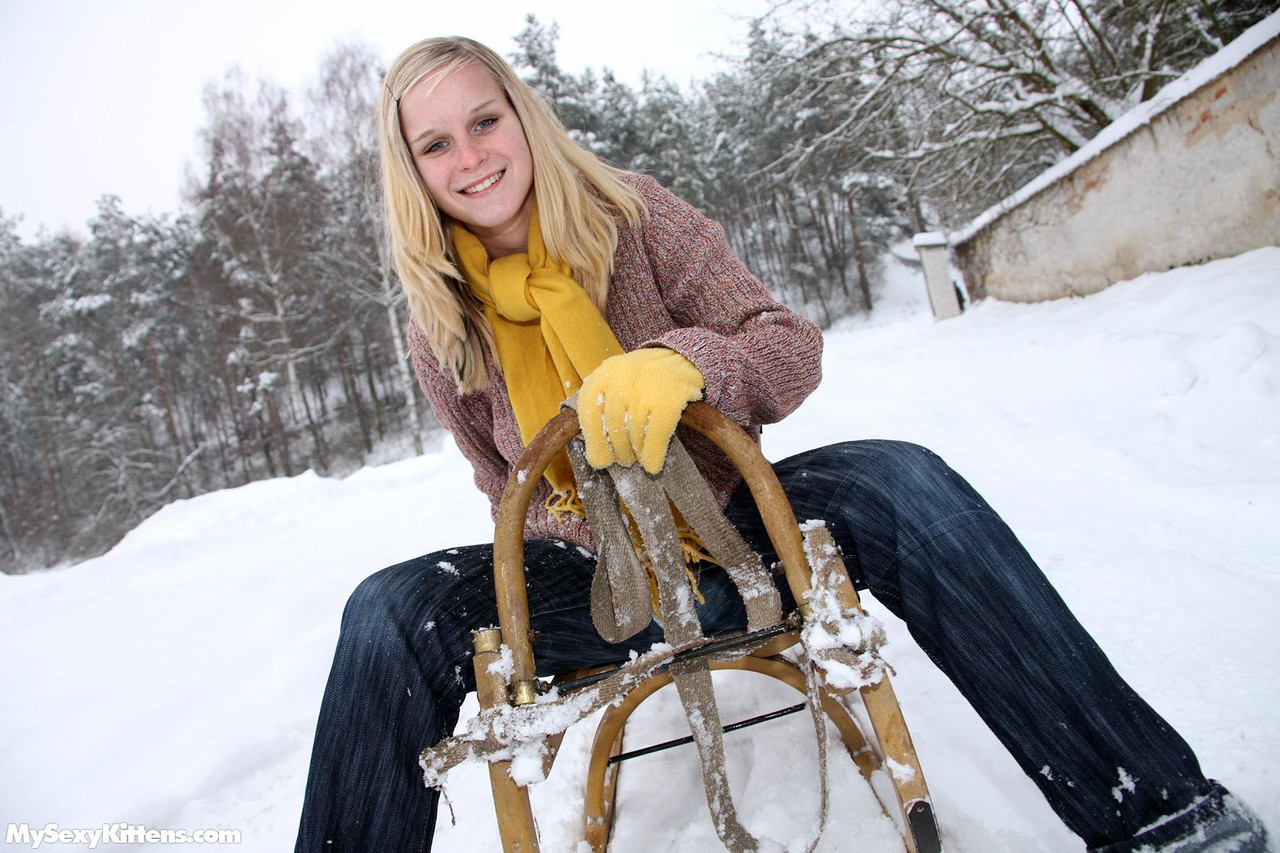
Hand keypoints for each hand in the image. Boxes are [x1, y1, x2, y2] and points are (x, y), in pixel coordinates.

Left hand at [578, 348, 703, 473]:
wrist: (684, 359)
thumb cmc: (645, 380)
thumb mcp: (620, 385)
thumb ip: (604, 412)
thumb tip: (597, 460)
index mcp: (607, 370)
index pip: (589, 408)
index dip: (593, 438)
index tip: (601, 459)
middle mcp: (625, 373)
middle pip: (613, 421)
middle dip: (617, 448)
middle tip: (624, 461)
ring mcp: (648, 382)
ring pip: (635, 428)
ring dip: (635, 452)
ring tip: (637, 459)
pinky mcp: (671, 394)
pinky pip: (656, 432)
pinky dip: (653, 453)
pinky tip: (653, 464)